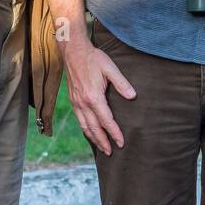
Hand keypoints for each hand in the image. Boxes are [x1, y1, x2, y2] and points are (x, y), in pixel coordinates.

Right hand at [65, 41, 135, 155]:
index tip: (121, 142)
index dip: (114, 133)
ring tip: (102, 148)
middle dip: (103, 142)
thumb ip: (121, 83)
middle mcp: (83, 103)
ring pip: (84, 126)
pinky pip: (79, 120)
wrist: (73, 51)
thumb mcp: (110, 68)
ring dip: (93, 139)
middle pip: (93, 128)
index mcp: (93, 96)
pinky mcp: (73, 100)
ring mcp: (76, 102)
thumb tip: (132, 96)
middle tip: (111, 152)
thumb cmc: (93, 58)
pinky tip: (91, 133)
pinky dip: (85, 130)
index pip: (106, 120)